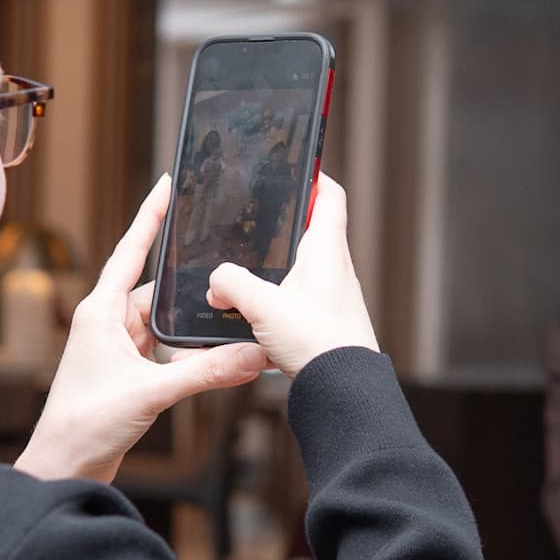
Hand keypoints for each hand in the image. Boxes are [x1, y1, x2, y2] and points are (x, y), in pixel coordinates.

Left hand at [15, 176, 266, 484]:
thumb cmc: (84, 426)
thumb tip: (251, 355)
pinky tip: (215, 353)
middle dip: (189, 282)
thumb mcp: (151, 393)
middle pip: (157, 290)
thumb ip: (204, 373)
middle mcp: (106, 325)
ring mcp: (116, 350)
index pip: (130, 252)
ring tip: (229, 310)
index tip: (167, 185)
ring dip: (191, 322)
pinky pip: (166, 351)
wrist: (63, 470)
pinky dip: (189, 350)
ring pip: (164, 323)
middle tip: (225, 260)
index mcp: (99, 313)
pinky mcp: (127, 375)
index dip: (149, 217)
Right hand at [202, 174, 378, 378]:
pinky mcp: (322, 325)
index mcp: (327, 250)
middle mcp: (334, 270)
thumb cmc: (318, 342)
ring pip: (298, 270)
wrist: (343, 392)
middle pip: (309, 232)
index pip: (329, 195)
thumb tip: (216, 281)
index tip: (293, 167)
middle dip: (279, 228)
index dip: (313, 176)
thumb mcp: (263, 306)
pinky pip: (294, 302)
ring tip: (240, 274)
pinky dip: (273, 301)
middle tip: (251, 224)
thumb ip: (232, 284)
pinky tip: (250, 317)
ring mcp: (330, 298)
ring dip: (273, 270)